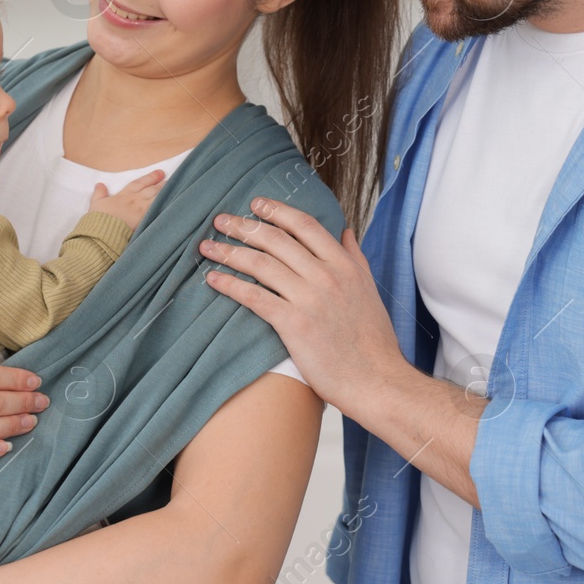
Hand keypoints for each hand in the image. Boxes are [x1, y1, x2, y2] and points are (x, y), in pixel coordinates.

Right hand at [88, 169, 165, 231]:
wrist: (104, 233)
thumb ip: (99, 194)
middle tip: (170, 180)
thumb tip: (99, 185)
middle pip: (152, 189)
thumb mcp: (96, 204)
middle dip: (161, 184)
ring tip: (175, 189)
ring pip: (157, 198)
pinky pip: (158, 211)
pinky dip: (165, 206)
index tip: (159, 173)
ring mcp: (142, 210)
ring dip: (165, 193)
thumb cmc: (99, 219)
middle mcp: (135, 200)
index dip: (150, 177)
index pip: (139, 183)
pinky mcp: (146, 220)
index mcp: (124, 195)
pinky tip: (172, 205)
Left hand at [200, 197, 404, 408]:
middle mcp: (326, 275)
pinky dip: (231, 285)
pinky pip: (255, 297)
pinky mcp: (294, 324)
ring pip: (261, 264)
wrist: (376, 379)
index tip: (256, 204)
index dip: (277, 211)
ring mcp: (310, 298)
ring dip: (230, 252)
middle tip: (221, 220)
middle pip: (277, 240)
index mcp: (344, 264)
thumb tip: (345, 230)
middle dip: (244, 226)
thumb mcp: (369, 288)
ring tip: (208, 247)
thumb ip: (355, 257)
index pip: (305, 225)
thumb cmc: (373, 340)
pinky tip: (213, 280)